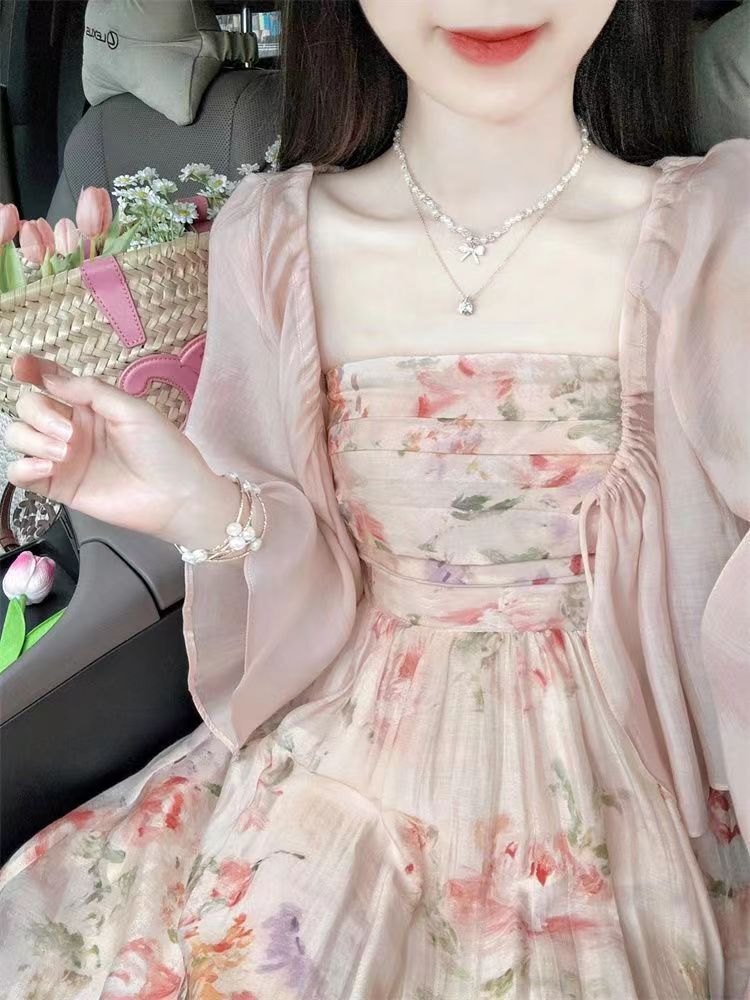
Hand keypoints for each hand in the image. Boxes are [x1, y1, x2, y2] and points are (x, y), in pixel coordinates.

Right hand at [4, 354, 236, 546]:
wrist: (176, 498)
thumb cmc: (164, 451)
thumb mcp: (133, 410)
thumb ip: (91, 391)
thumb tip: (51, 378)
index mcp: (91, 405)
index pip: (52, 381)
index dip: (32, 370)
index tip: (22, 367)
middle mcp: (72, 427)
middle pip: (28, 406)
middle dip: (39, 414)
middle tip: (69, 434)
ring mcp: (63, 457)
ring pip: (19, 436)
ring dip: (33, 439)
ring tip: (63, 453)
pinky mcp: (60, 486)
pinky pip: (20, 473)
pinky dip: (23, 468)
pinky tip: (46, 468)